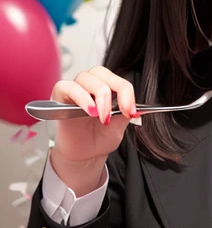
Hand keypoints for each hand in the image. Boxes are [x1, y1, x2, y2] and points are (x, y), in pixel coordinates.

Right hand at [49, 67, 136, 194]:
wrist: (85, 155)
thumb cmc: (100, 138)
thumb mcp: (119, 126)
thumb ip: (125, 113)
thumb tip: (136, 106)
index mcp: (106, 87)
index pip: (117, 79)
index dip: (126, 93)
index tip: (131, 111)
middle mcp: (89, 84)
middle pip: (100, 72)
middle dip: (113, 92)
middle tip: (118, 114)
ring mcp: (74, 89)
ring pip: (85, 77)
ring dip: (98, 97)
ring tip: (102, 118)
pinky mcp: (59, 96)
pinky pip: (67, 87)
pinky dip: (81, 98)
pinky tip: (90, 112)